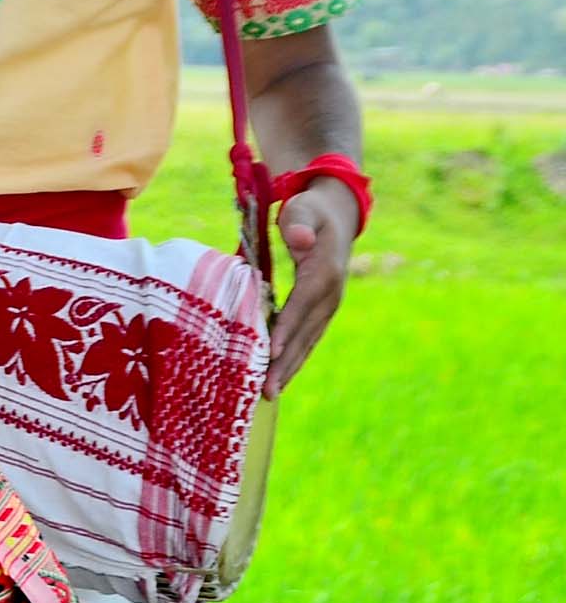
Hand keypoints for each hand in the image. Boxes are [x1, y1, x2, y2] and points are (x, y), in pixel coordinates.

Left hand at [267, 176, 356, 394]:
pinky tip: (278, 376)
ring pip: (307, 341)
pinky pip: (307, 337)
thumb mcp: (303, 209)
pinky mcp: (322, 309)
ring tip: (270, 393)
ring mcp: (328, 305)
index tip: (270, 353)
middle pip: (305, 333)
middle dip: (285, 362)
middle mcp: (330, 295)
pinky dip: (294, 357)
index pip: (301, 305)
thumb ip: (299, 224)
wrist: (336, 214)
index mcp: (324, 273)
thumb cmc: (311, 211)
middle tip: (266, 390)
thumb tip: (299, 240)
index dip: (286, 329)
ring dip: (289, 367)